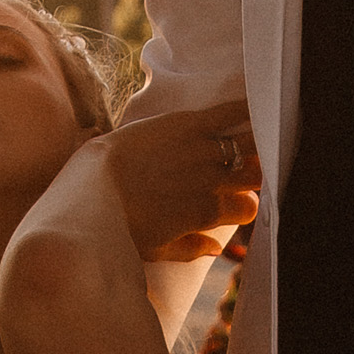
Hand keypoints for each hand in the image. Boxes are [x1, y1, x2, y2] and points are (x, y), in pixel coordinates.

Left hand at [101, 103, 260, 264]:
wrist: (93, 186)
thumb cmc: (120, 222)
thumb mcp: (156, 248)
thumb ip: (191, 249)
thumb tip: (218, 248)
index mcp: (208, 213)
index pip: (248, 208)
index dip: (244, 205)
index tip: (234, 201)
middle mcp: (214, 181)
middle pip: (255, 175)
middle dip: (255, 173)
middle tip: (246, 168)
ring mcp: (204, 150)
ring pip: (252, 143)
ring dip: (259, 141)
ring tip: (260, 138)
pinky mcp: (190, 123)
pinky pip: (230, 112)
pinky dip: (247, 107)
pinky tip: (258, 104)